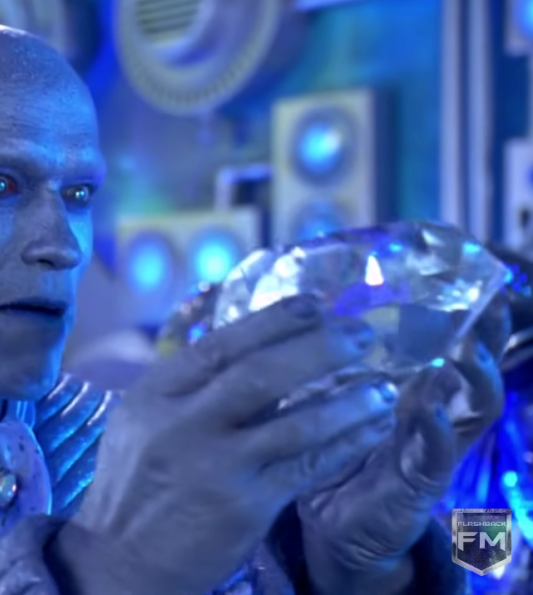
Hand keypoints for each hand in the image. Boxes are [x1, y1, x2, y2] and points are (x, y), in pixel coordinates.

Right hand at [48, 295, 398, 593]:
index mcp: (153, 395)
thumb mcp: (140, 422)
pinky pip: (308, 466)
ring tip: (381, 387)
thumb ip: (186, 388)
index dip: (273, 319)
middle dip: (320, 348)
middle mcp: (182, 424)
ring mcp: (216, 466)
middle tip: (360, 335)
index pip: (220, 344)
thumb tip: (249, 348)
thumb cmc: (134, 486)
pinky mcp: (246, 505)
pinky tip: (371, 430)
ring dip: (348, 401)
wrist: (120, 560)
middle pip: (262, 373)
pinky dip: (346, 443)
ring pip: (297, 422)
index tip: (315, 303)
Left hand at [297, 293, 509, 594]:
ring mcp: (434, 445)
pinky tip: (431, 410)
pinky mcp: (421, 480)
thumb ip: (331, 363)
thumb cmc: (331, 450)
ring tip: (467, 348)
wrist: (328, 521)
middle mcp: (435, 410)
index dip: (466, 316)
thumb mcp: (327, 398)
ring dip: (474, 376)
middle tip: (490, 305)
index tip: (475, 281)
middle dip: (487, 337)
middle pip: (474, 369)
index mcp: (414, 386)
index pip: (449, 345)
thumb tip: (312, 306)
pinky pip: (438, 453)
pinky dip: (437, 430)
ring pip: (474, 407)